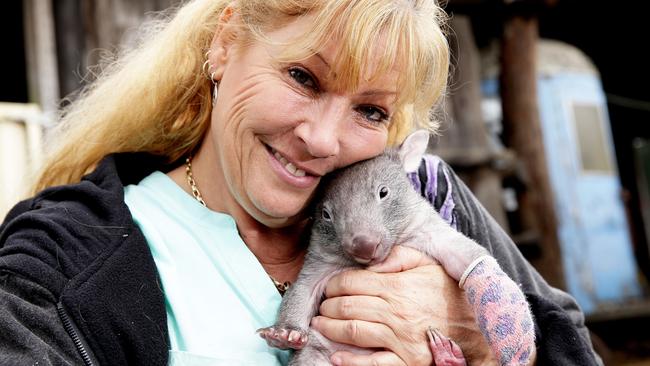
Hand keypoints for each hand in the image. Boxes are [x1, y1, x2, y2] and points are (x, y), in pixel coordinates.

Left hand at [312, 246, 496, 365]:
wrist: (479, 326)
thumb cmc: (449, 293)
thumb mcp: (427, 264)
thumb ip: (398, 257)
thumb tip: (369, 263)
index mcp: (397, 287)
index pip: (351, 283)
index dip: (333, 284)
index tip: (328, 287)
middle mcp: (395, 312)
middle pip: (346, 307)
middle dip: (327, 307)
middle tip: (322, 307)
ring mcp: (399, 339)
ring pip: (352, 332)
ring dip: (330, 329)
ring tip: (320, 325)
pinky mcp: (407, 360)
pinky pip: (372, 363)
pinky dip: (350, 361)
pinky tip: (336, 357)